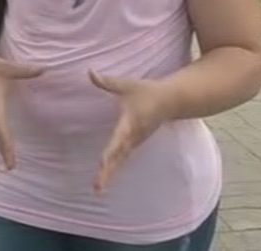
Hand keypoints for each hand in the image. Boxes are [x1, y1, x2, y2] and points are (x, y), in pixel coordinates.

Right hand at [0, 54, 43, 169]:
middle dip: (4, 151)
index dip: (5, 143)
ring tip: (10, 162)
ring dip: (2, 147)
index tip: (9, 156)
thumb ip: (23, 70)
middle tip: (11, 167)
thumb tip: (44, 69)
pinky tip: (8, 146)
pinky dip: (2, 139)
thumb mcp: (4, 67)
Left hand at [89, 71, 175, 193]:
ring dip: (109, 174)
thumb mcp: (127, 85)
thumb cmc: (147, 92)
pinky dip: (113, 170)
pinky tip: (104, 178)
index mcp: (131, 123)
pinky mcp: (134, 144)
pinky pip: (122, 159)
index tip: (102, 162)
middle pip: (118, 157)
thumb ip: (107, 81)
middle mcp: (133, 137)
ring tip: (97, 189)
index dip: (111, 150)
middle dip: (108, 172)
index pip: (119, 139)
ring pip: (120, 161)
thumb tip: (89, 71)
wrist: (171, 101)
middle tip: (97, 187)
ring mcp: (135, 142)